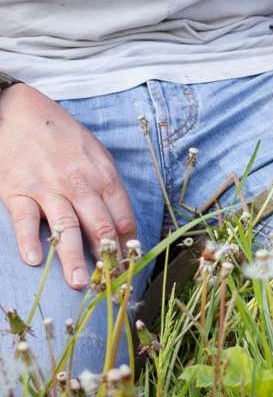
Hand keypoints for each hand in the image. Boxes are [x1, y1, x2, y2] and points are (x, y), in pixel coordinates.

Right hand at [0, 84, 135, 289]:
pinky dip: (30, 240)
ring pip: (65, 227)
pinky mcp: (17, 190)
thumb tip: (120, 223)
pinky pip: (26, 219)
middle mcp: (79, 184)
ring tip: (80, 283)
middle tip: (111, 284)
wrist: (21, 112)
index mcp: (104, 176)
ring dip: (72, 258)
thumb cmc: (62, 136)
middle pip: (99, 226)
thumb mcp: (95, 155)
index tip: (130, 268)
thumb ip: (107, 187)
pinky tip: (34, 260)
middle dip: (107, 257)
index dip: (128, 246)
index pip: (123, 218)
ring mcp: (48, 188)